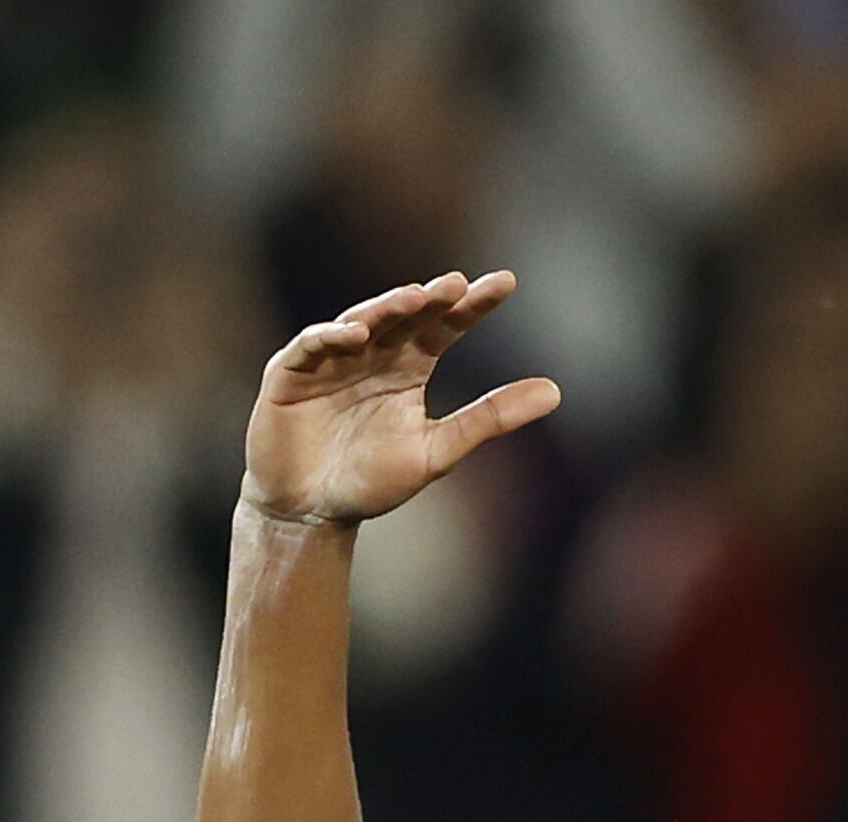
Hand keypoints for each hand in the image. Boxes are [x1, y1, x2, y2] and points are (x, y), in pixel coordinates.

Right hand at [243, 270, 561, 525]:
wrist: (311, 513)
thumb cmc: (372, 481)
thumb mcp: (439, 451)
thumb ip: (491, 418)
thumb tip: (557, 391)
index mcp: (410, 366)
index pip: (446, 325)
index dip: (473, 304)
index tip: (506, 283)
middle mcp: (374, 353)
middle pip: (406, 315)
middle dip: (430, 298)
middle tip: (457, 285)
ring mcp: (332, 358)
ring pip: (362, 320)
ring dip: (386, 308)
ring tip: (416, 298)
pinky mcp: (291, 372)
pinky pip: (312, 345)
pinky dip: (332, 336)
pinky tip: (358, 333)